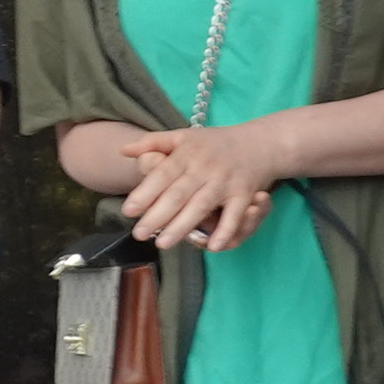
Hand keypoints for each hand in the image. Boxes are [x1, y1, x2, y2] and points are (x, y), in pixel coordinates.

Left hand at [120, 121, 279, 250]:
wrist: (260, 142)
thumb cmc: (214, 144)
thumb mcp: (183, 136)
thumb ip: (153, 142)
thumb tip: (123, 150)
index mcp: (187, 154)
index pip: (162, 175)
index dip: (145, 192)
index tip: (128, 210)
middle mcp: (205, 167)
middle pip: (178, 194)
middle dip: (157, 215)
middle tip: (139, 234)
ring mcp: (225, 181)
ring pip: (201, 206)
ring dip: (182, 226)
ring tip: (162, 243)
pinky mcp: (244, 193)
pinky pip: (234, 214)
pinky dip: (225, 230)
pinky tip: (212, 246)